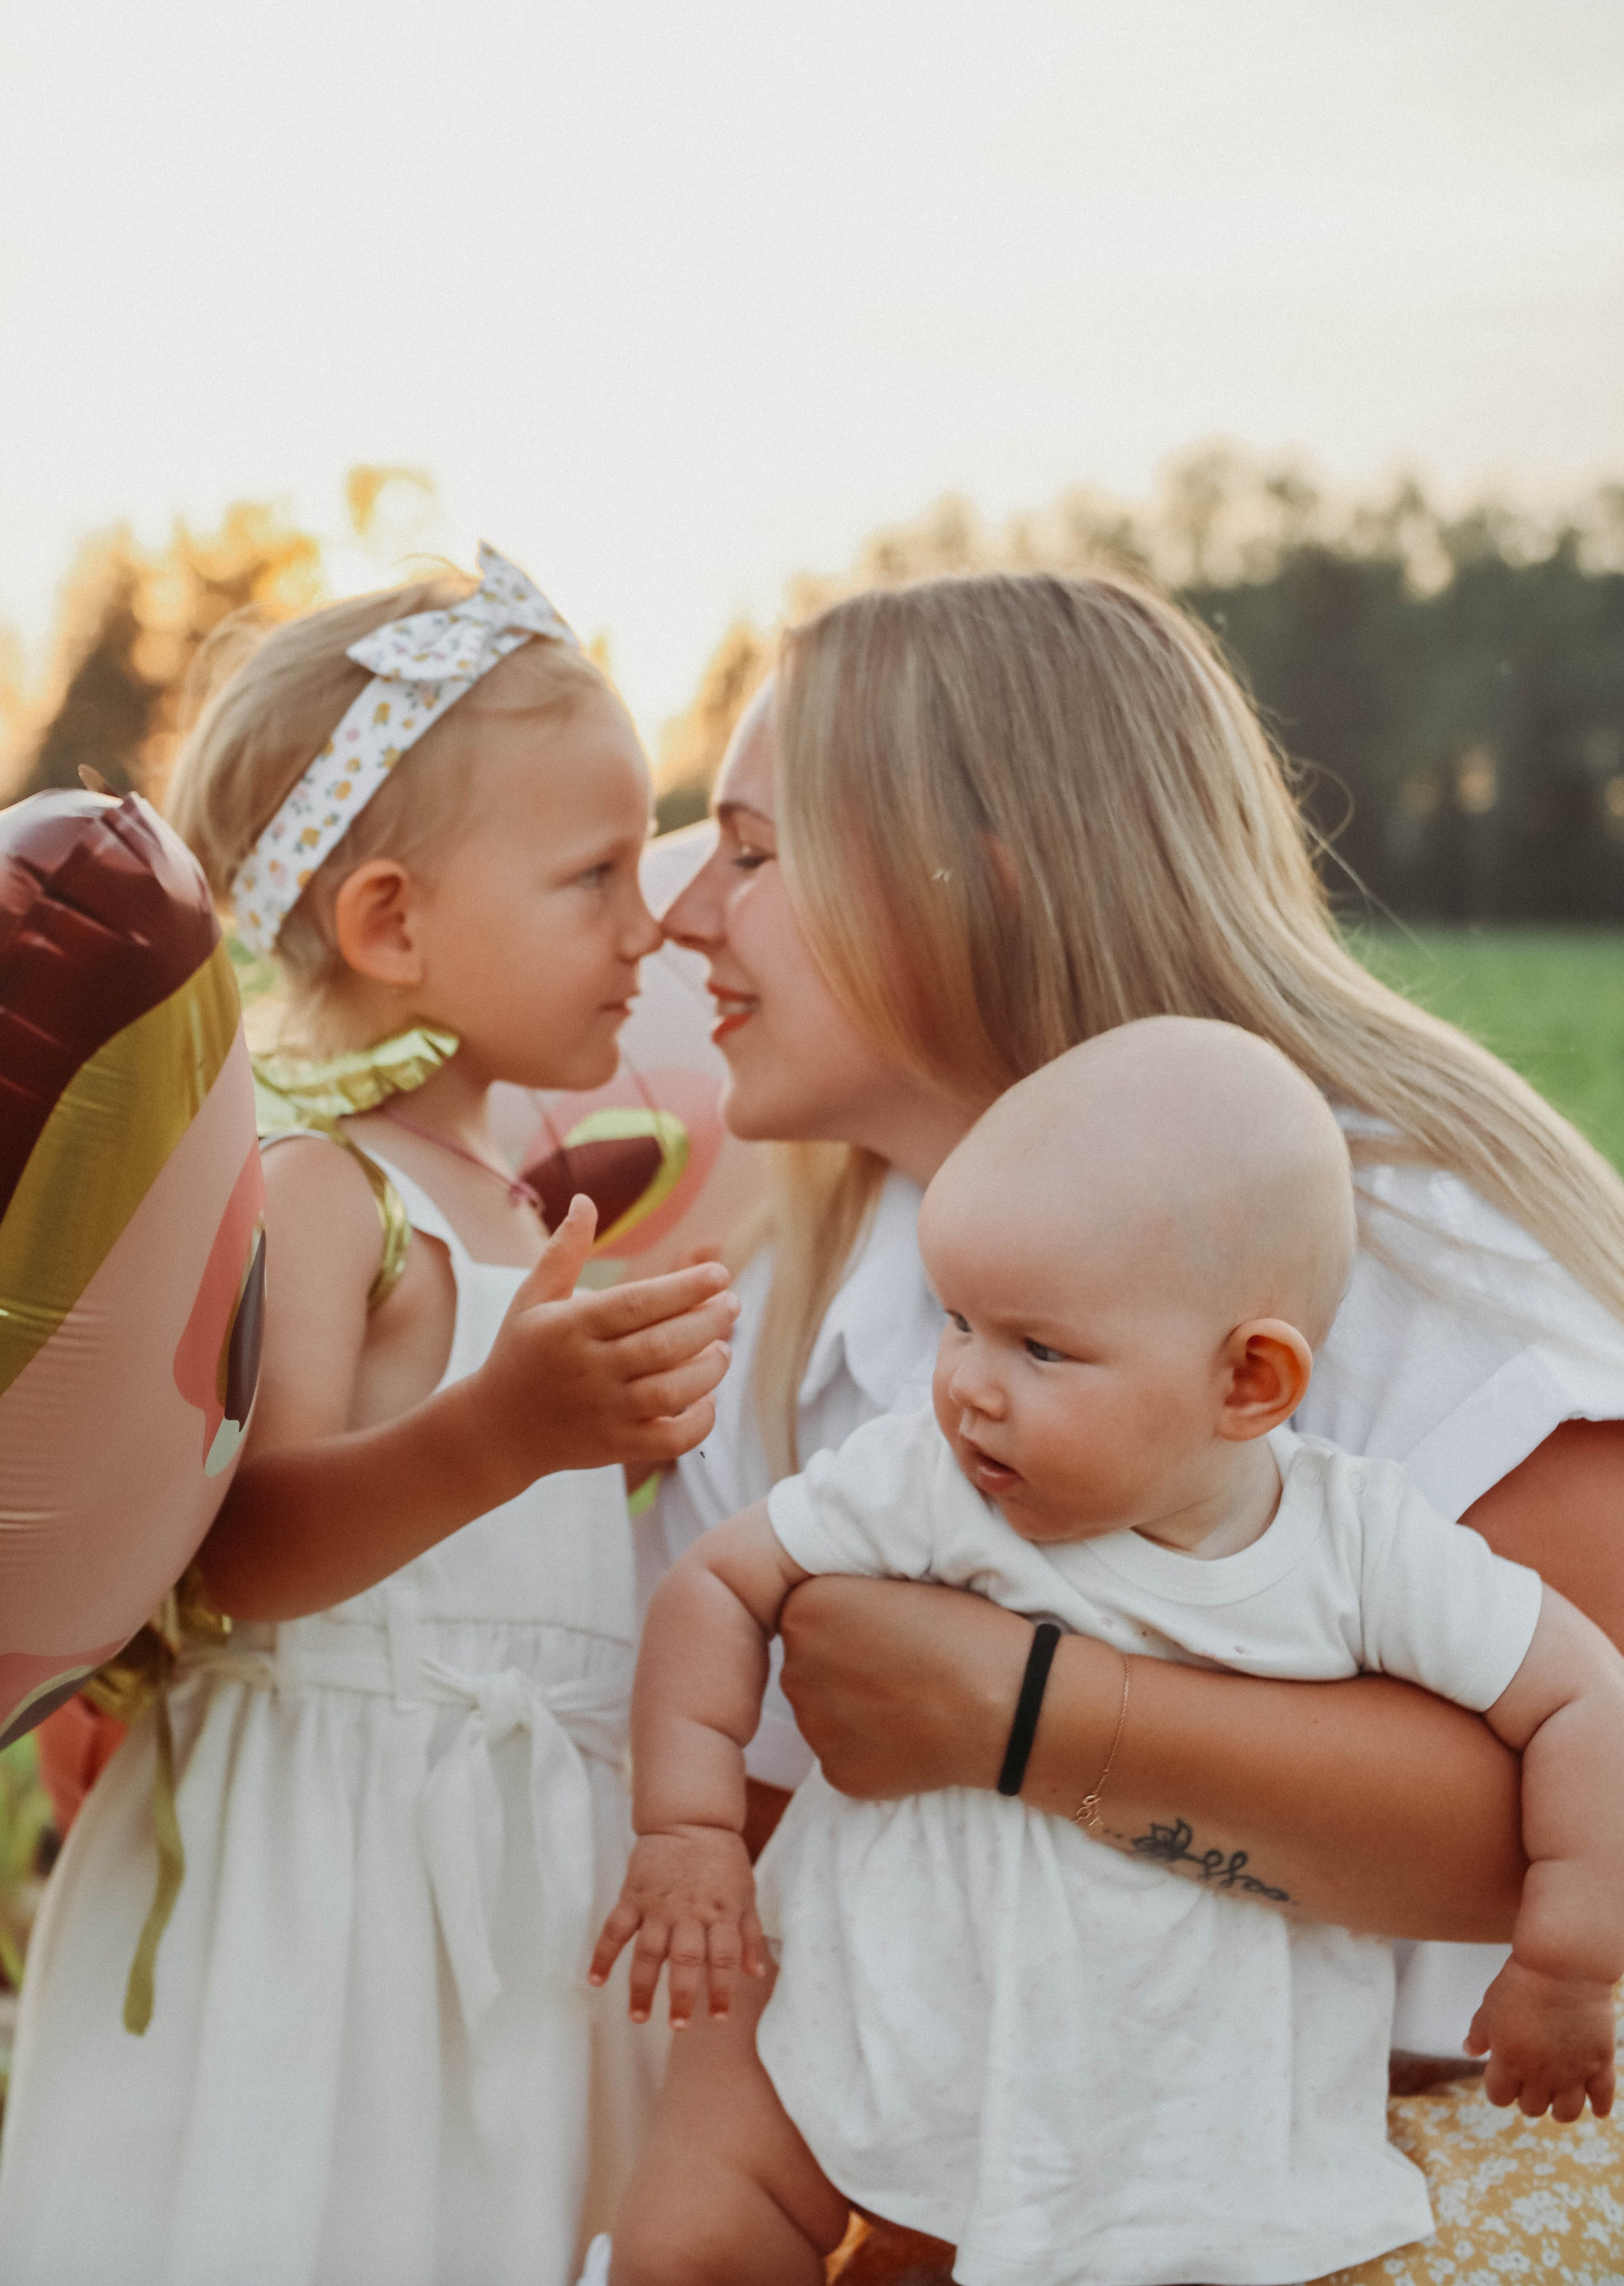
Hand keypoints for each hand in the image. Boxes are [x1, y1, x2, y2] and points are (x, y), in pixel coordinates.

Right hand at [467, 1197, 738, 1494]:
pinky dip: (698, 1422)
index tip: (719, 1273)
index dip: (684, 1287)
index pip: (637, 1303)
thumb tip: (586, 1200)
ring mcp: (603, 1412)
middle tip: (732, 1304)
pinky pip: (669, 1440)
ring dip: (708, 1368)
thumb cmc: (520, 1354)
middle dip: (708, 1322)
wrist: (495, 1431)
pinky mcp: (614, 1447)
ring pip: (671, 1391)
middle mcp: (588, 1369)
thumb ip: (564, 1251)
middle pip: (662, 1345)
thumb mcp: (533, 1299)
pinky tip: (708, 1398)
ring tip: (723, 1346)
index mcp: (569, 1326)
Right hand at [589, 1826, 765, 2026]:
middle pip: (686, 1960)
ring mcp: (658, 1906)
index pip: (723, 1959)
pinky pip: (615, 1928)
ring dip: (642, 1986)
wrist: (690, 1818)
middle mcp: (689, 1913)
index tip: (718, 2018)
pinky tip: (596, 1979)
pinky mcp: (633, 1896)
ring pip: (649, 1952)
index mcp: (720, 1913)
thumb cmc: (722, 1859)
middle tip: (678, 2026)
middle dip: (682, 1995)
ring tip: (638, 2017)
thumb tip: (756, 1973)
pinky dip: (603, 1954)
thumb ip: (749, 1933)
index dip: (722, 1990)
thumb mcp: (745, 1893)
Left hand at [779, 1575, 1028, 1798]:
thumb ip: (851, 1597)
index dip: (849, 1621)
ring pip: (823, 1712)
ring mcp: (813, 1727)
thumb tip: (834, 1622)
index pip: (806, 1615)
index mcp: (804, 1609)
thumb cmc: (965, 1631)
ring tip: (912, 1703)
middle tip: (902, 1667)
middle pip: (807, 1665)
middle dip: (842, 1666)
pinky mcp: (836, 1773)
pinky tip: (912, 1736)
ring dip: (854, 1708)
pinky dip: (872, 1749)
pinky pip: (843, 1754)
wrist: (1006, 1704)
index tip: (890, 1628)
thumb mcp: (899, 1583)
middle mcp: (794, 1668)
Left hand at [1465, 1955, 1616, 2119]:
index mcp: (1509, 2060)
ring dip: (1560, 2109)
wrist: (1563, 1965)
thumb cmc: (1523, 1980)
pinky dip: (1599, 2107)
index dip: (1499, 2090)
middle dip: (1528, 2097)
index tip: (1502, 2081)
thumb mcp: (1490, 2005)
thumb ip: (1479, 2033)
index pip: (1499, 2097)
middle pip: (1531, 2108)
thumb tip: (1470, 2051)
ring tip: (1559, 2097)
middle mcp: (1540, 2073)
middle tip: (1531, 2083)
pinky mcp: (1600, 2063)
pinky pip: (1602, 2098)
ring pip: (1566, 2113)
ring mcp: (1573, 2071)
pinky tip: (1596, 2109)